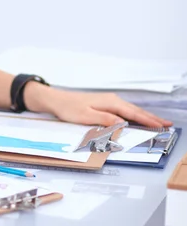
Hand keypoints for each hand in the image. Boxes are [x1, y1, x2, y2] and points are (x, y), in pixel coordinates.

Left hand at [25, 84, 171, 127]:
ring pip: (131, 109)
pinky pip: (125, 109)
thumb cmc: (69, 109)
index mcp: (109, 102)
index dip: (148, 120)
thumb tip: (122, 122)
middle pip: (135, 110)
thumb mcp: (86, 116)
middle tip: (167, 124)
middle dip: (152, 118)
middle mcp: (111, 100)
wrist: (57, 100)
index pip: (133, 113)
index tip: (161, 125)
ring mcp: (109, 101)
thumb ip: (104, 119)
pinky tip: (138, 118)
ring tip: (159, 122)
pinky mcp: (105, 103)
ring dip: (145, 116)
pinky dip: (135, 114)